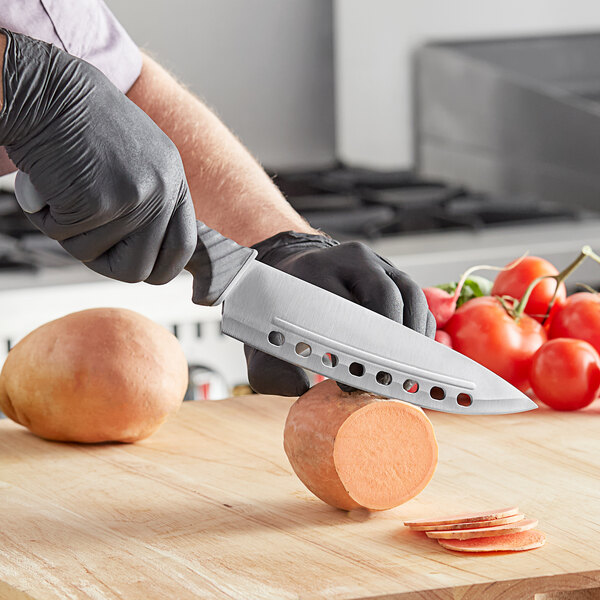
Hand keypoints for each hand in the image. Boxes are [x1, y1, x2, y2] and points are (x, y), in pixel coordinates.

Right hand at [0, 29, 194, 283]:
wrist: (44, 88)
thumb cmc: (81, 124)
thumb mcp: (136, 160)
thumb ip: (148, 203)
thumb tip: (146, 256)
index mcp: (173, 180)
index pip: (183, 248)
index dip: (159, 268)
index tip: (139, 268)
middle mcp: (162, 189)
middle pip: (141, 270)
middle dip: (106, 263)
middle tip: (82, 235)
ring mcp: (134, 196)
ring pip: (93, 254)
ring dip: (68, 232)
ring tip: (62, 189)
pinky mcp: (100, 200)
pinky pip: (65, 235)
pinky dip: (47, 217)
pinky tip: (48, 183)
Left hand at [244, 231, 434, 395]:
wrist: (290, 272)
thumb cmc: (278, 310)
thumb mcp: (262, 342)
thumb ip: (272, 369)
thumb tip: (300, 387)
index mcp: (315, 270)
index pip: (343, 308)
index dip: (351, 349)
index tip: (350, 382)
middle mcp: (350, 259)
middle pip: (386, 294)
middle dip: (389, 343)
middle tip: (382, 380)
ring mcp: (376, 263)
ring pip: (411, 295)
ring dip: (413, 338)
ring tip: (405, 374)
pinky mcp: (393, 274)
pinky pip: (417, 300)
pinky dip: (419, 330)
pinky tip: (411, 358)